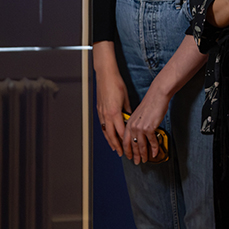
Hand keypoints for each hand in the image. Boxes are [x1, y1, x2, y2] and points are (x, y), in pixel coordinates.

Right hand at [92, 42, 130, 156]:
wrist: (105, 75)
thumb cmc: (116, 84)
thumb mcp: (126, 98)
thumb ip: (128, 110)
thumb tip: (130, 119)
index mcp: (114, 112)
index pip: (121, 132)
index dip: (126, 141)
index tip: (130, 147)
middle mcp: (106, 114)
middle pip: (111, 135)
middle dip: (117, 145)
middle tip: (121, 153)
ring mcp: (101, 112)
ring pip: (105, 131)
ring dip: (110, 141)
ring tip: (114, 148)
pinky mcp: (98, 109)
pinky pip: (102, 124)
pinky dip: (106, 132)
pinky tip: (108, 134)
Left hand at [122, 88, 169, 163]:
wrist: (157, 96)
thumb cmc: (150, 104)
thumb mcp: (138, 115)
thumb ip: (136, 124)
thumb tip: (138, 134)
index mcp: (129, 123)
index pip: (124, 140)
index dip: (126, 150)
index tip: (128, 156)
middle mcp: (132, 126)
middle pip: (132, 145)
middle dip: (134, 155)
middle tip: (137, 162)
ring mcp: (140, 128)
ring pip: (141, 146)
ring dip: (143, 155)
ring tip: (145, 160)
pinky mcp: (149, 128)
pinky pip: (151, 142)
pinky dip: (154, 149)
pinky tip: (155, 153)